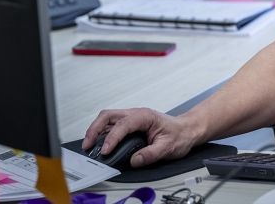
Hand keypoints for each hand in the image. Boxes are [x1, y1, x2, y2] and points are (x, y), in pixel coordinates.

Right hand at [82, 107, 199, 167]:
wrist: (187, 130)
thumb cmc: (179, 134)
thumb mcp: (168, 146)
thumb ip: (151, 154)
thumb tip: (135, 160)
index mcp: (145, 116)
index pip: (123, 125)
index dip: (112, 138)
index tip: (105, 151)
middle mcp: (136, 114)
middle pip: (108, 116)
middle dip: (95, 129)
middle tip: (87, 145)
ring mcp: (132, 118)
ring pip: (107, 119)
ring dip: (96, 130)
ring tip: (89, 145)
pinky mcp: (130, 125)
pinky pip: (111, 125)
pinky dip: (102, 133)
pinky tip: (98, 144)